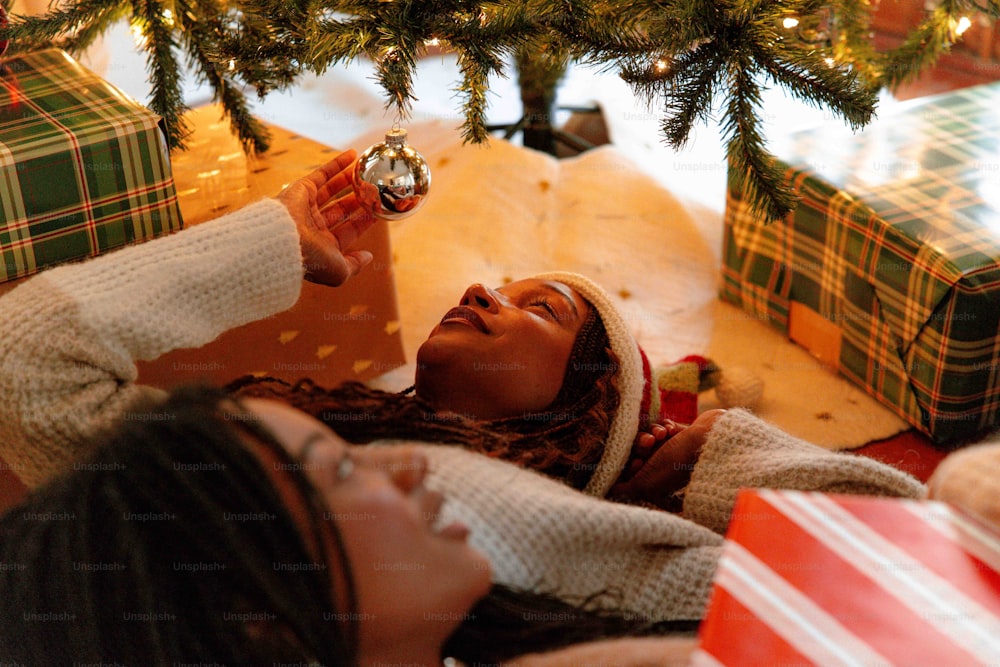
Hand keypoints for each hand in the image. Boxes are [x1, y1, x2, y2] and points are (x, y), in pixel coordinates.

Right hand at [277, 150, 376, 286]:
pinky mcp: (301, 189)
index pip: (348, 230)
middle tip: (374, 190)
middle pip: (341, 209)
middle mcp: (314, 226)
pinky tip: (353, 155)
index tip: (378, 210)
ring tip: (365, 172)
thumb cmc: (311, 259)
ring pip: (333, 190)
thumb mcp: (339, 271)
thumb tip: (368, 257)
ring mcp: (307, 206)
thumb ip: (354, 265)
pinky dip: (337, 164)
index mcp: (322, 245)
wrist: (281, 242)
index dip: (364, 220)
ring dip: (349, 180)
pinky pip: (322, 174)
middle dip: (358, 200)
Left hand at [609, 410, 725, 511]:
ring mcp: (674, 452)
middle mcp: (664, 469)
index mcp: (657, 484)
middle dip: (640, 445)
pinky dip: (664, 426)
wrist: (714, 439)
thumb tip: (608, 490)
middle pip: (639, 453)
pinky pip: (662, 426)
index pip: (632, 473)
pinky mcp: (682, 435)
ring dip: (651, 433)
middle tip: (649, 443)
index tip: (636, 462)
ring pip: (649, 437)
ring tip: (660, 435)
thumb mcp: (646, 483)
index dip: (629, 464)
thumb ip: (626, 489)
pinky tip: (671, 429)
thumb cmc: (678, 463)